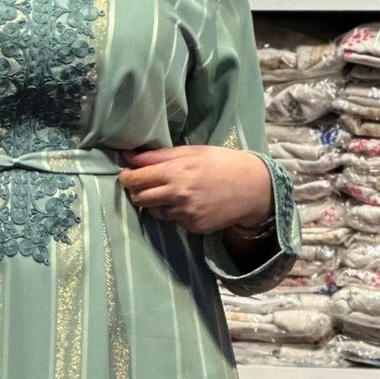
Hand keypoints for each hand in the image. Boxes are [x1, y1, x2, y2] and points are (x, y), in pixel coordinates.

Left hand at [116, 145, 274, 236]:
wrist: (252, 187)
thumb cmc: (221, 163)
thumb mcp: (191, 152)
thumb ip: (158, 156)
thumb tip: (128, 156)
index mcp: (176, 172)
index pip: (136, 180)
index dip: (127, 178)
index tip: (126, 175)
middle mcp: (178, 195)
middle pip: (139, 198)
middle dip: (136, 192)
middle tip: (143, 185)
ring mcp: (186, 214)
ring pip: (155, 211)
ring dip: (157, 203)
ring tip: (174, 192)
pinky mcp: (193, 226)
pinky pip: (173, 220)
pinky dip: (175, 212)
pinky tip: (190, 202)